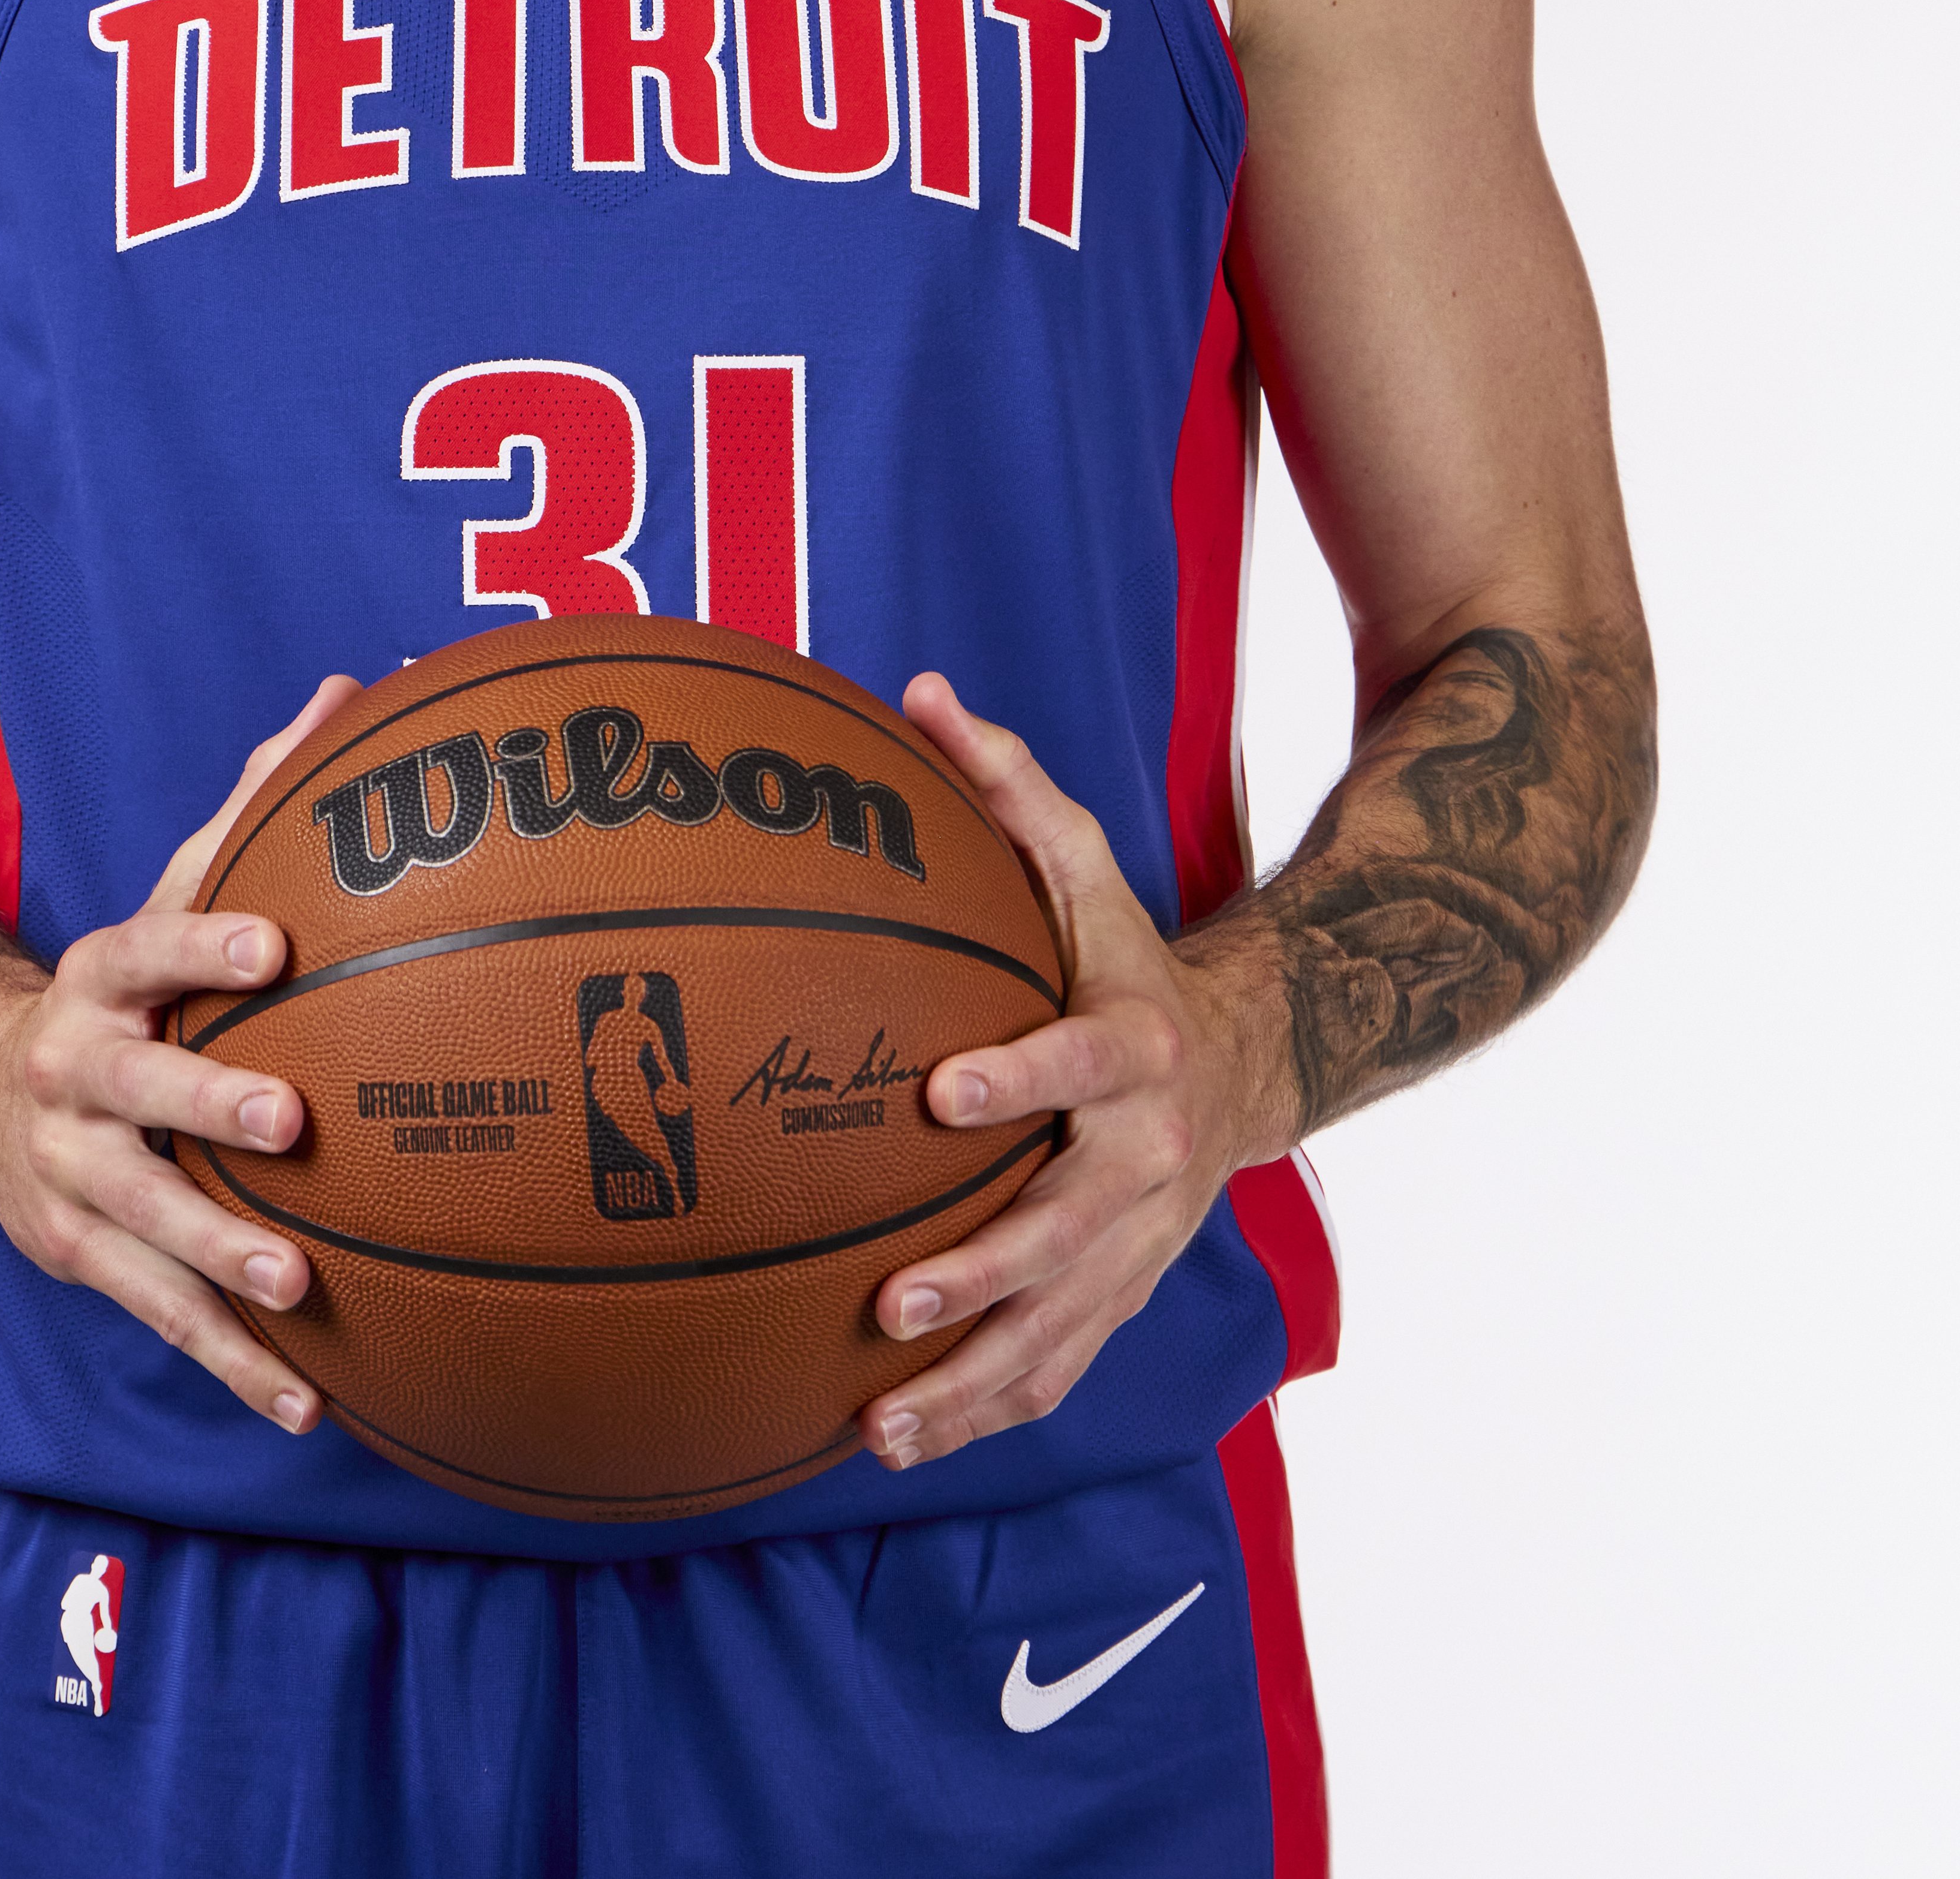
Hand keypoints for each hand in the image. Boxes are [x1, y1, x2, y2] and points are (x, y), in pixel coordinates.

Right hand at [0, 669, 366, 1430]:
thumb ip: (254, 803)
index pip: (144, 950)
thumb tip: (354, 692)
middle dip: (208, 1109)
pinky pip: (162, 1320)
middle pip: (136, 1095)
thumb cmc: (123, 985)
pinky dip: (232, 1366)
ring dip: (220, 1264)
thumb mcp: (167, 891)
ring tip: (301, 1291)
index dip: (201, 942)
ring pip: (145, 1227)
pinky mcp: (84, 1259)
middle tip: (292, 1125)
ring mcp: (70, 1180)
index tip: (271, 944)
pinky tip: (308, 1405)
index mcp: (95, 984)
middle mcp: (68, 1081)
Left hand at [860, 672, 1277, 1471]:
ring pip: (1060, 1328)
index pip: (1073, 1064)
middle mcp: (1144, 1156)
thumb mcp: (1085, 864)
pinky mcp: (1125, 1294)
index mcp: (1132, 1046)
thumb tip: (916, 687)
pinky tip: (903, 1441)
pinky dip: (989, 1410)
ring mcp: (1139, 1241)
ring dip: (973, 1379)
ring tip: (880, 1421)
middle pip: (1066, 1227)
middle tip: (895, 1300)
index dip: (1017, 1080)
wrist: (1248, 1061)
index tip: (940, 1095)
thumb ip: (1008, 784)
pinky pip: (1059, 1366)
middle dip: (986, 1272)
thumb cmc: (1128, 953)